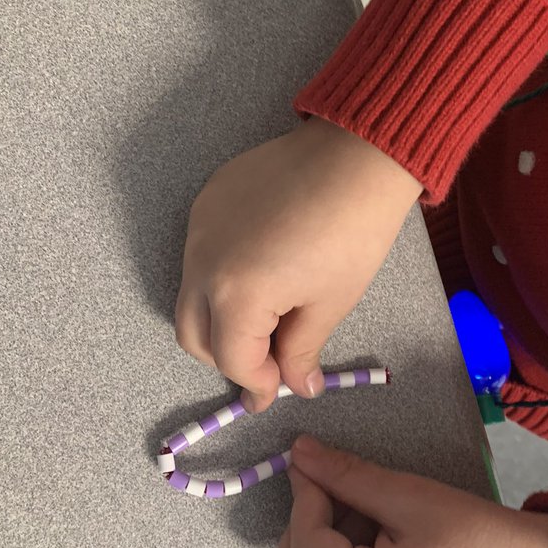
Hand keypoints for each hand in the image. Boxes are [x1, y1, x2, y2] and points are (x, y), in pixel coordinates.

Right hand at [175, 118, 421, 411]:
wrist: (357, 155)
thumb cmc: (353, 232)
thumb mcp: (330, 303)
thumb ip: (300, 351)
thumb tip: (296, 387)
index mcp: (236, 294)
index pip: (232, 359)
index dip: (257, 383)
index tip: (276, 392)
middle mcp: (203, 262)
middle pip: (193, 335)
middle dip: (227, 357)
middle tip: (266, 363)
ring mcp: (198, 228)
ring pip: (190, 295)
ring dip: (220, 318)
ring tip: (267, 318)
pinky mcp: (206, 201)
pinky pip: (199, 254)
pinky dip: (219, 277)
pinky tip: (260, 272)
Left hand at [270, 436, 547, 547]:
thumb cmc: (478, 536)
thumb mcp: (408, 497)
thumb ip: (346, 476)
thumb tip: (299, 453)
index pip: (304, 544)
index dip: (304, 495)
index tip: (311, 460)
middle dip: (302, 528)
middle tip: (335, 491)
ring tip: (365, 515)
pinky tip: (374, 539)